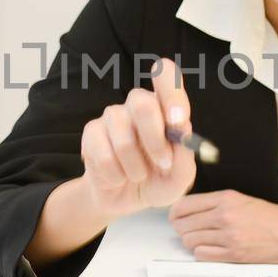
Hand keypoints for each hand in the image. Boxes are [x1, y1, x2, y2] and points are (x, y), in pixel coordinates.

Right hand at [77, 58, 196, 219]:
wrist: (125, 201)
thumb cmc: (158, 182)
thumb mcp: (180, 177)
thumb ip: (185, 155)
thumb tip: (182, 129)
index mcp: (164, 107)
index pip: (165, 75)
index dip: (171, 91)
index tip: (177, 120)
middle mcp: (138, 105)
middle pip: (141, 102)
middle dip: (155, 140)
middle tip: (164, 164)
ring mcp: (113, 117)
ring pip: (123, 136)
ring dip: (136, 166)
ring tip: (139, 176)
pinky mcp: (92, 133)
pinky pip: (103, 154)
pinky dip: (116, 175)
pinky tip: (118, 177)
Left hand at [169, 190, 277, 263]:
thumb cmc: (272, 217)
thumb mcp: (242, 200)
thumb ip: (216, 204)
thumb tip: (189, 211)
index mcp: (226, 198)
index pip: (185, 205)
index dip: (175, 212)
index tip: (175, 216)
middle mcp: (224, 216)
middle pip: (183, 225)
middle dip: (181, 228)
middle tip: (187, 229)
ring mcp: (228, 237)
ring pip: (189, 241)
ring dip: (191, 241)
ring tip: (201, 239)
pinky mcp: (233, 256)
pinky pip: (201, 255)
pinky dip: (201, 253)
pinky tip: (209, 249)